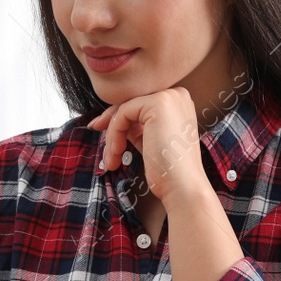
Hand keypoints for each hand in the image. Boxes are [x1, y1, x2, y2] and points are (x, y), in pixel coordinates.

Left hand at [88, 87, 210, 203]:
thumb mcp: (150, 140)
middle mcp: (176, 94)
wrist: (182, 186)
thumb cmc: (168, 170)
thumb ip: (136, 126)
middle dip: (110, 123)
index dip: (119, 118)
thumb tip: (111, 119)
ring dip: (112, 135)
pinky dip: (115, 133)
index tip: (101, 130)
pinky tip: (117, 152)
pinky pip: (123, 113)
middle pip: (131, 103)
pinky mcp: (158, 103)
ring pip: (124, 109)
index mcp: (177, 102)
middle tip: (98, 138)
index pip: (139, 105)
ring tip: (111, 159)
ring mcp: (169, 97)